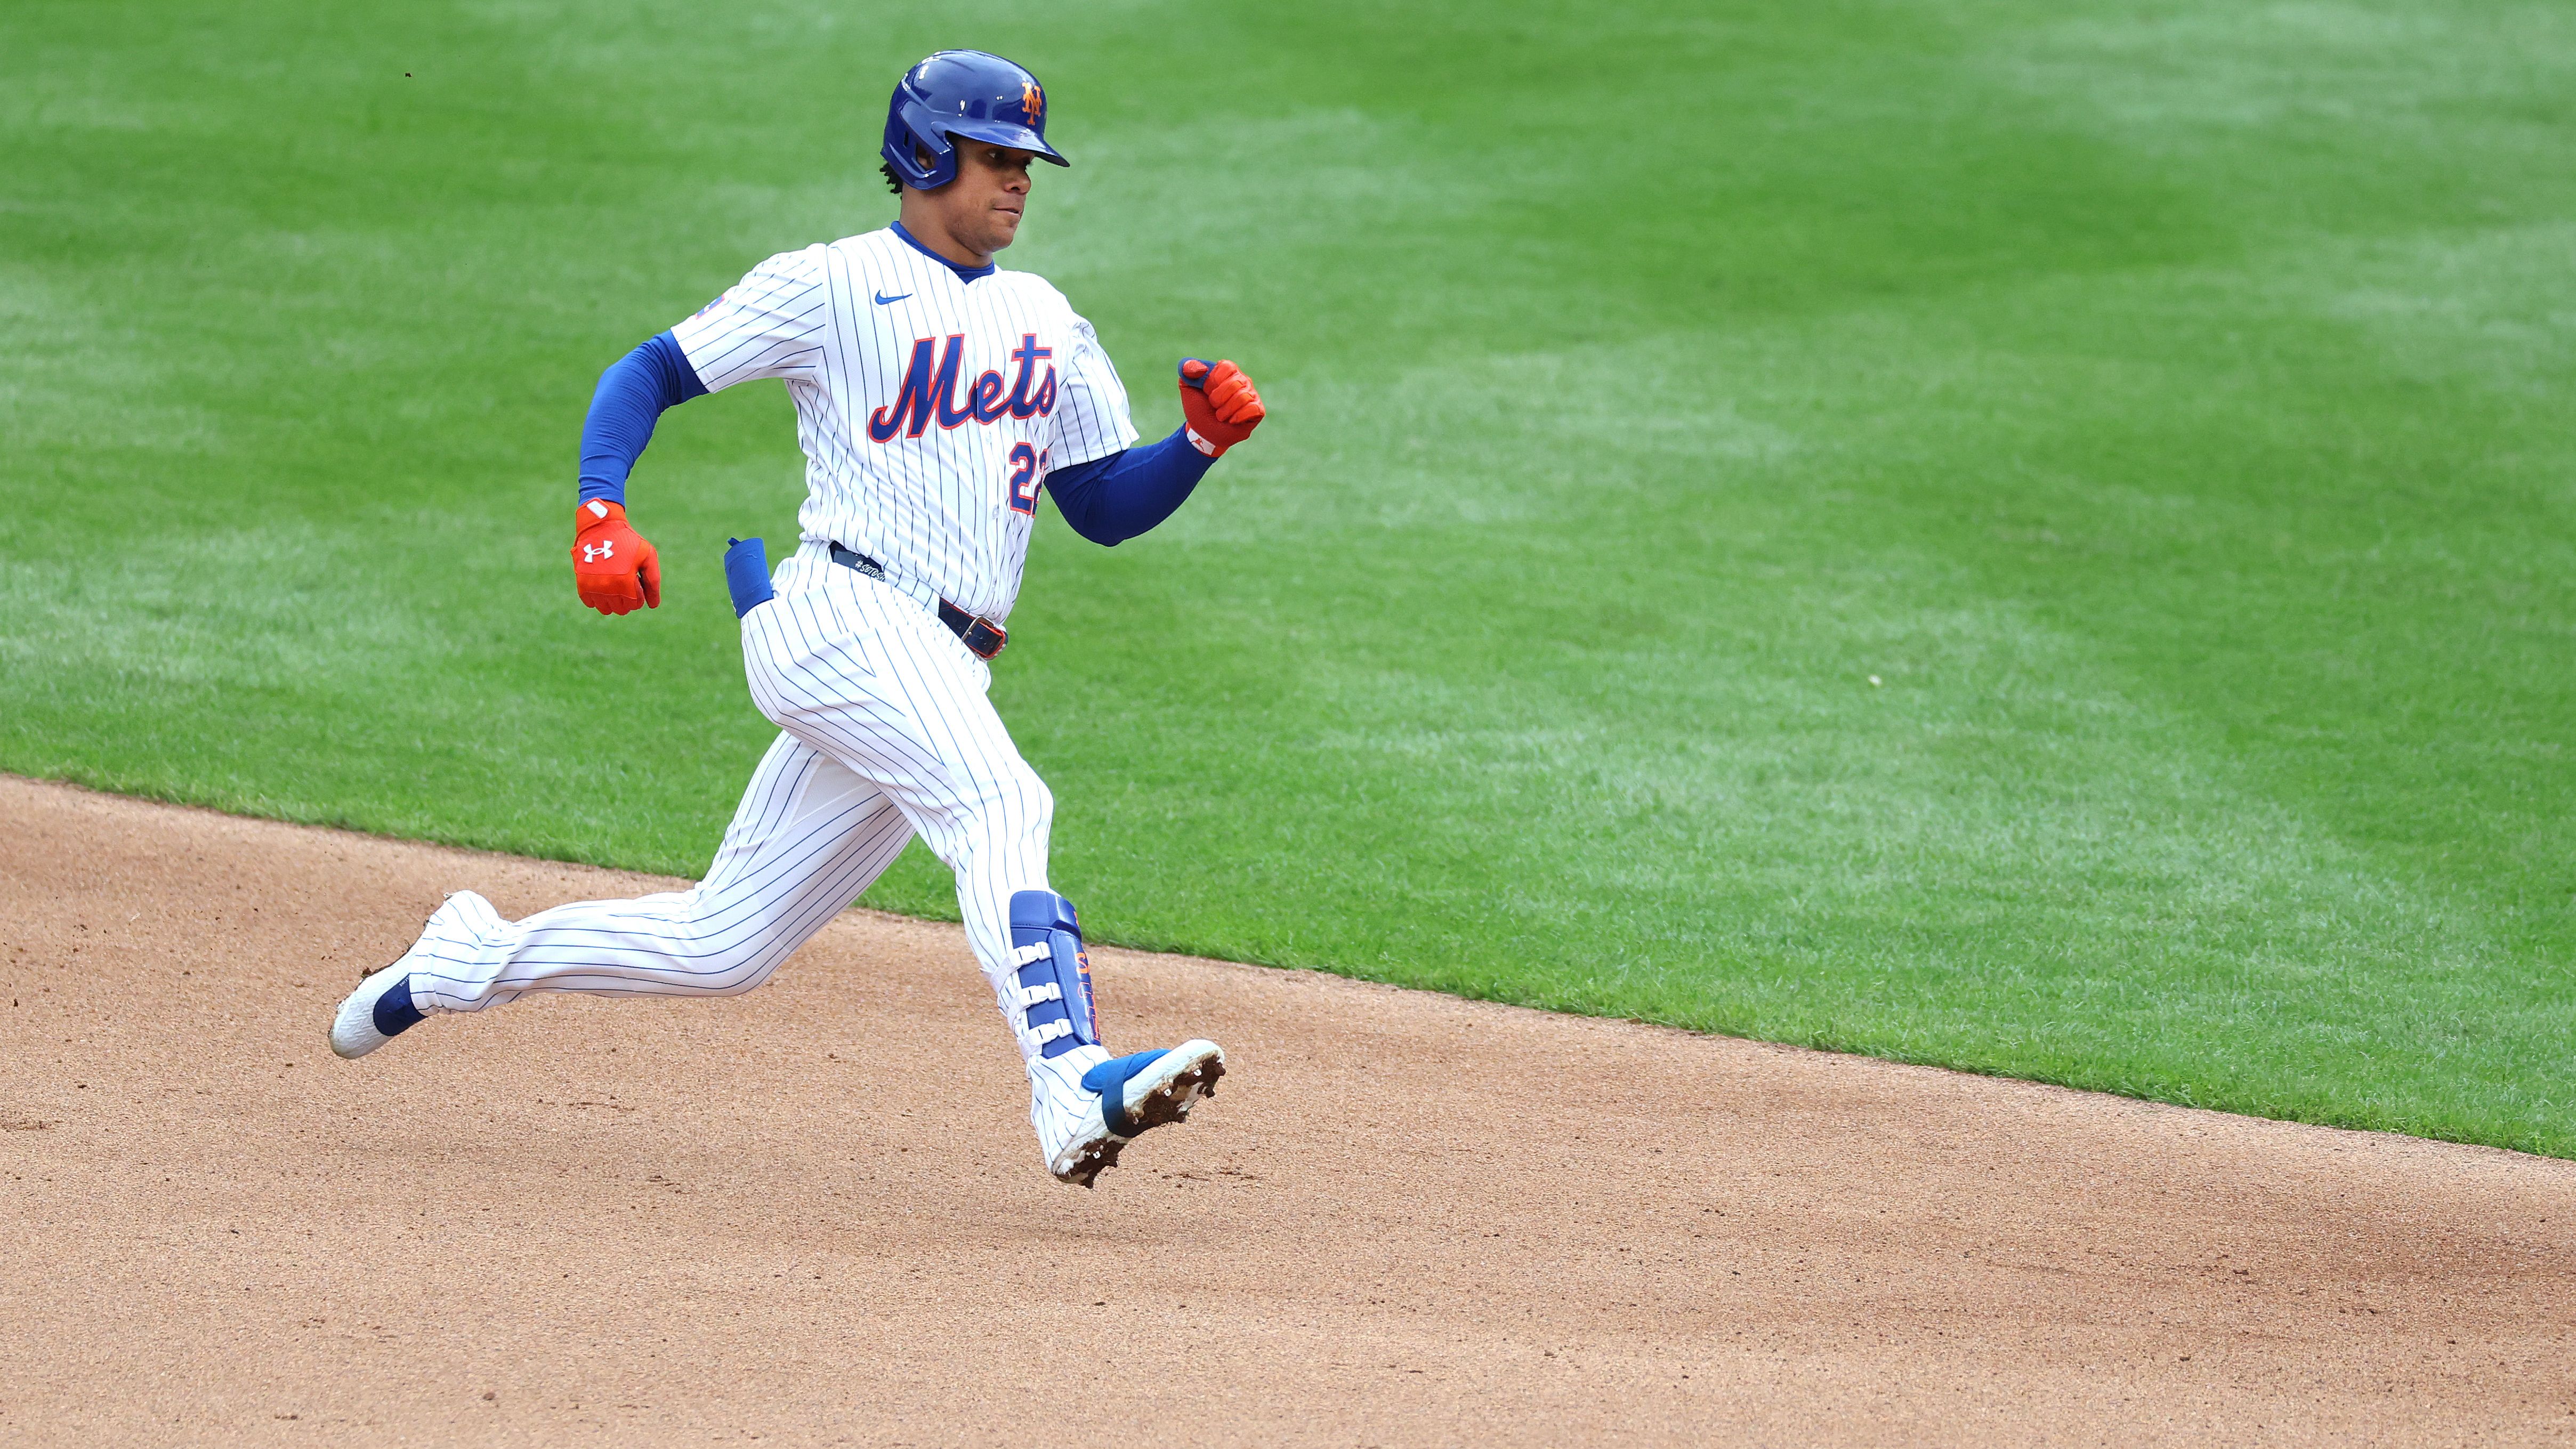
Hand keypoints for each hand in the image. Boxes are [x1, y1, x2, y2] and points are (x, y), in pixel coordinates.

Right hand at [572, 499, 660, 614]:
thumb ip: (653, 581)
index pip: (635, 605)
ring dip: (612, 601)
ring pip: (605, 609)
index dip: (639, 595)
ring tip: (614, 585)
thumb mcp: (648, 556)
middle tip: (626, 583)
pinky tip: (602, 585)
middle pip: (621, 609)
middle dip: (627, 600)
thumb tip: (653, 605)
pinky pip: (590, 603)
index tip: (636, 581)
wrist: (600, 527)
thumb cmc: (628, 541)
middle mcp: (608, 587)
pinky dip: (597, 598)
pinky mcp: (582, 584)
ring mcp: (593, 587)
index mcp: (625, 582)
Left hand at [1178, 358, 1264, 456]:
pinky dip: (1238, 417)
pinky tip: (1232, 421)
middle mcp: (1242, 380)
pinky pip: (1253, 409)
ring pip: (1242, 397)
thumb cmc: (1198, 407)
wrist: (1203, 432)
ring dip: (1225, 411)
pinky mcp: (1258, 410)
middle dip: (1218, 399)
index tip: (1206, 391)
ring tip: (1221, 416)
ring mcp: (1252, 395)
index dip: (1213, 382)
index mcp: (1227, 371)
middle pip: (1235, 383)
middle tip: (1214, 406)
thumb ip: (1187, 369)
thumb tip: (1201, 369)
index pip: (1226, 367)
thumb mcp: (1187, 386)